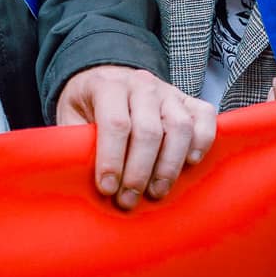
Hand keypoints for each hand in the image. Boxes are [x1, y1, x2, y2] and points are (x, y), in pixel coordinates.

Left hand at [56, 65, 215, 208]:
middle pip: (148, 130)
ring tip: (156, 192)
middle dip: (139, 172)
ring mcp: (168, 91)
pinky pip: (205, 117)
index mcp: (108, 84)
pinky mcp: (188, 100)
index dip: (112, 160)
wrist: (105, 76)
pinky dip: (202, 142)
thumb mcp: (70, 117)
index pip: (115, 123)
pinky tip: (189, 165)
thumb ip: (77, 141)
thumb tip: (80, 177)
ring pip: (179, 127)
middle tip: (128, 200)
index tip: (107, 188)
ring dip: (169, 166)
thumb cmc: (87, 106)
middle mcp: (141, 84)